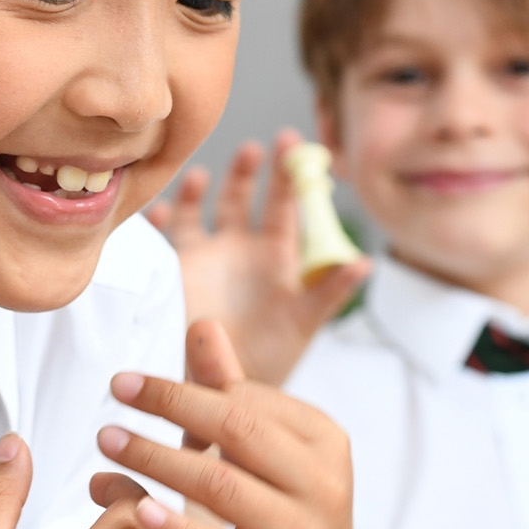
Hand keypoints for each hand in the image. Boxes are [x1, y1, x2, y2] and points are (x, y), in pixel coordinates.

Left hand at [94, 319, 353, 528]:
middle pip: (237, 430)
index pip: (247, 399)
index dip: (182, 389)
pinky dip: (175, 526)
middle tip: (110, 398)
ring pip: (220, 486)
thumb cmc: (276, 514)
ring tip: (106, 445)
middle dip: (169, 407)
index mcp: (325, 441)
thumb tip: (202, 324)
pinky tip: (134, 508)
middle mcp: (325, 485)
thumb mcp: (265, 453)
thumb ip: (233, 391)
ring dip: (156, 461)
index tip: (126, 384)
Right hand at [147, 132, 369, 385]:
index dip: (291, 174)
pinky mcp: (179, 270)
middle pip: (245, 195)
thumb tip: (365, 262)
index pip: (286, 204)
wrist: (227, 385)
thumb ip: (331, 290)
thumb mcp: (304, 321)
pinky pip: (168, 238)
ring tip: (205, 177)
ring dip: (203, 189)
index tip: (295, 142)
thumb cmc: (272, 355)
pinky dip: (164, 223)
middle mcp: (242, 247)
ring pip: (204, 208)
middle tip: (256, 148)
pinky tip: (163, 214)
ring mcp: (210, 255)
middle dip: (249, 170)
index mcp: (277, 254)